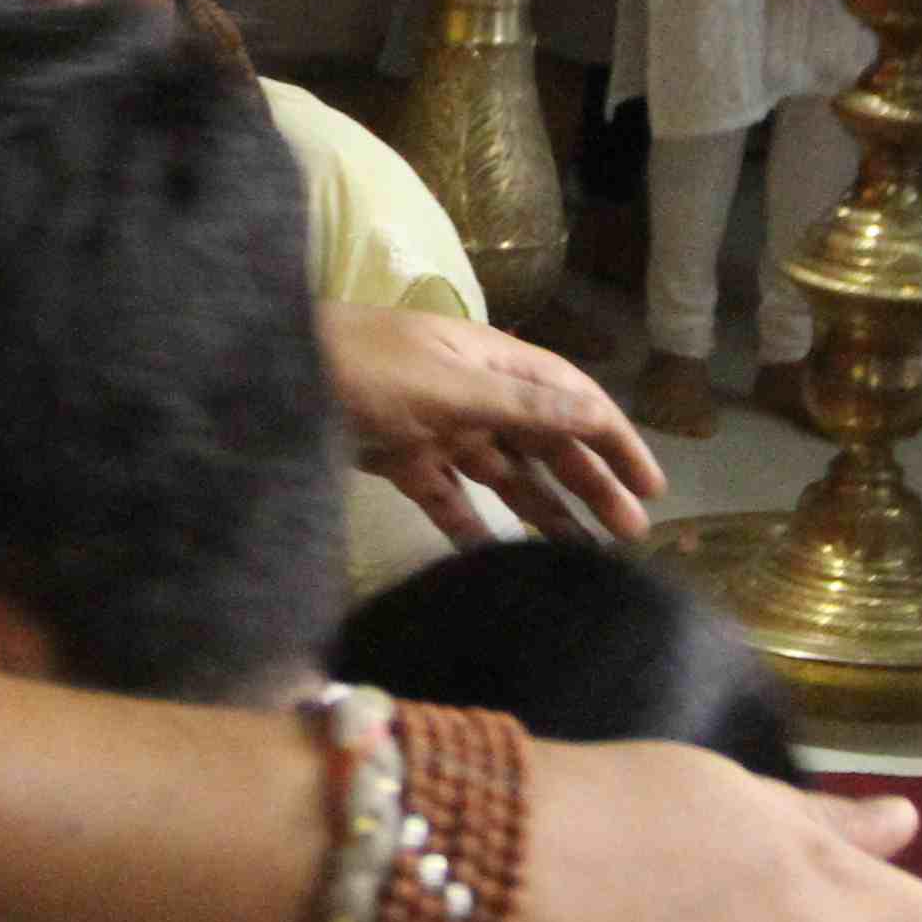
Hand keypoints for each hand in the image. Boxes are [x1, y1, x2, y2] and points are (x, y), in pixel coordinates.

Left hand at [316, 305, 665, 543]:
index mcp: (491, 362)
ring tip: (581, 555)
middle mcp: (473, 393)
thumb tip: (594, 411)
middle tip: (628, 535)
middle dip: (589, 484)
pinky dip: (474, 526)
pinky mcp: (402, 460)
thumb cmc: (362, 367)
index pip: (571, 399)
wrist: (271, 374)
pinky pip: (450, 499)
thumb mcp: (447, 384)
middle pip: (545, 441)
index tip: (651, 487)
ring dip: (544, 510)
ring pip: (505, 475)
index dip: (614, 440)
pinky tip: (499, 559)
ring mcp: (437, 428)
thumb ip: (520, 402)